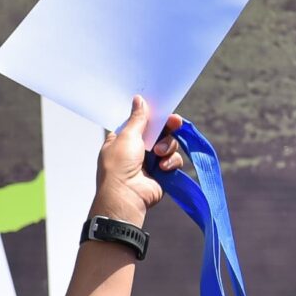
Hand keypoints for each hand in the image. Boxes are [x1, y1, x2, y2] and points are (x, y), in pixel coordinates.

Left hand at [91, 95, 185, 225]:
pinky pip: (174, 160)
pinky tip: (162, 168)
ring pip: (169, 144)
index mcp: (123, 139)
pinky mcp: (162, 172)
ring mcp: (150, 161)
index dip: (153, 115)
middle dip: (168, 128)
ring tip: (158, 154)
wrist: (126, 196)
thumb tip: (139, 99)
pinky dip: (170, 162)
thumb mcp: (127, 137)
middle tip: (175, 123)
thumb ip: (137, 119)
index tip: (163, 110)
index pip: (142, 122)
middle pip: (159, 131)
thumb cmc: (119, 166)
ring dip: (166, 147)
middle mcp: (137, 148)